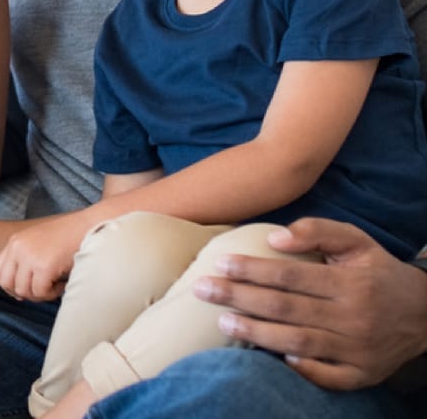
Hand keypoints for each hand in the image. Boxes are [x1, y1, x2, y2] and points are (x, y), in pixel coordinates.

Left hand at [0, 211, 90, 300]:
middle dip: (24, 293)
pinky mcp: (44, 265)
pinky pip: (40, 292)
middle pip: (7, 284)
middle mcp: (18, 247)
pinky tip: (62, 282)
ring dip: (41, 294)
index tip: (28, 287)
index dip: (11, 285)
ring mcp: (29, 255)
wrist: (89, 225)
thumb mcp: (38, 244)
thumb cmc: (67, 238)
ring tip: (56, 283)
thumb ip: (24, 262)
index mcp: (15, 241)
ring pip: (24, 291)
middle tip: (43, 289)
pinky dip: (52, 293)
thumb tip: (18, 294)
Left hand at [193, 217, 426, 388]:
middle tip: (203, 290)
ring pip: (298, 343)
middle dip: (239, 298)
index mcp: (349, 282)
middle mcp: (353, 317)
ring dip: (256, 333)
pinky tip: (271, 358)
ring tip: (222, 320)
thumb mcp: (355, 239)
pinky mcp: (363, 375)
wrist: (424, 313)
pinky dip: (300, 369)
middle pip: (286, 308)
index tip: (220, 263)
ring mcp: (358, 350)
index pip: (290, 275)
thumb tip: (275, 238)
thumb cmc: (377, 269)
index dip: (252, 269)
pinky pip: (327, 377)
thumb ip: (316, 230)